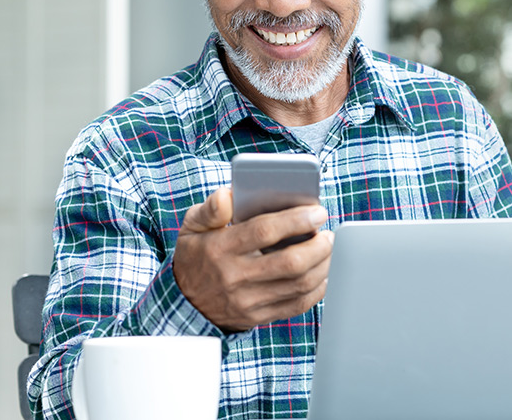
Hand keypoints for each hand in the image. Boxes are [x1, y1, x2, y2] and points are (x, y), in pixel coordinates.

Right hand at [173, 187, 332, 331]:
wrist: (185, 301)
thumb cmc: (197, 255)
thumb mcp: (193, 226)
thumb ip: (212, 208)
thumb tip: (229, 195)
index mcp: (220, 248)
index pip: (264, 231)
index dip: (296, 220)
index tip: (318, 212)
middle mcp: (234, 277)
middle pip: (290, 263)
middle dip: (318, 245)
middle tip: (327, 233)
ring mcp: (247, 300)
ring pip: (299, 284)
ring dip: (323, 265)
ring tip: (327, 249)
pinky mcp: (258, 316)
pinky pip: (297, 305)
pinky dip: (317, 289)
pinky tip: (321, 273)